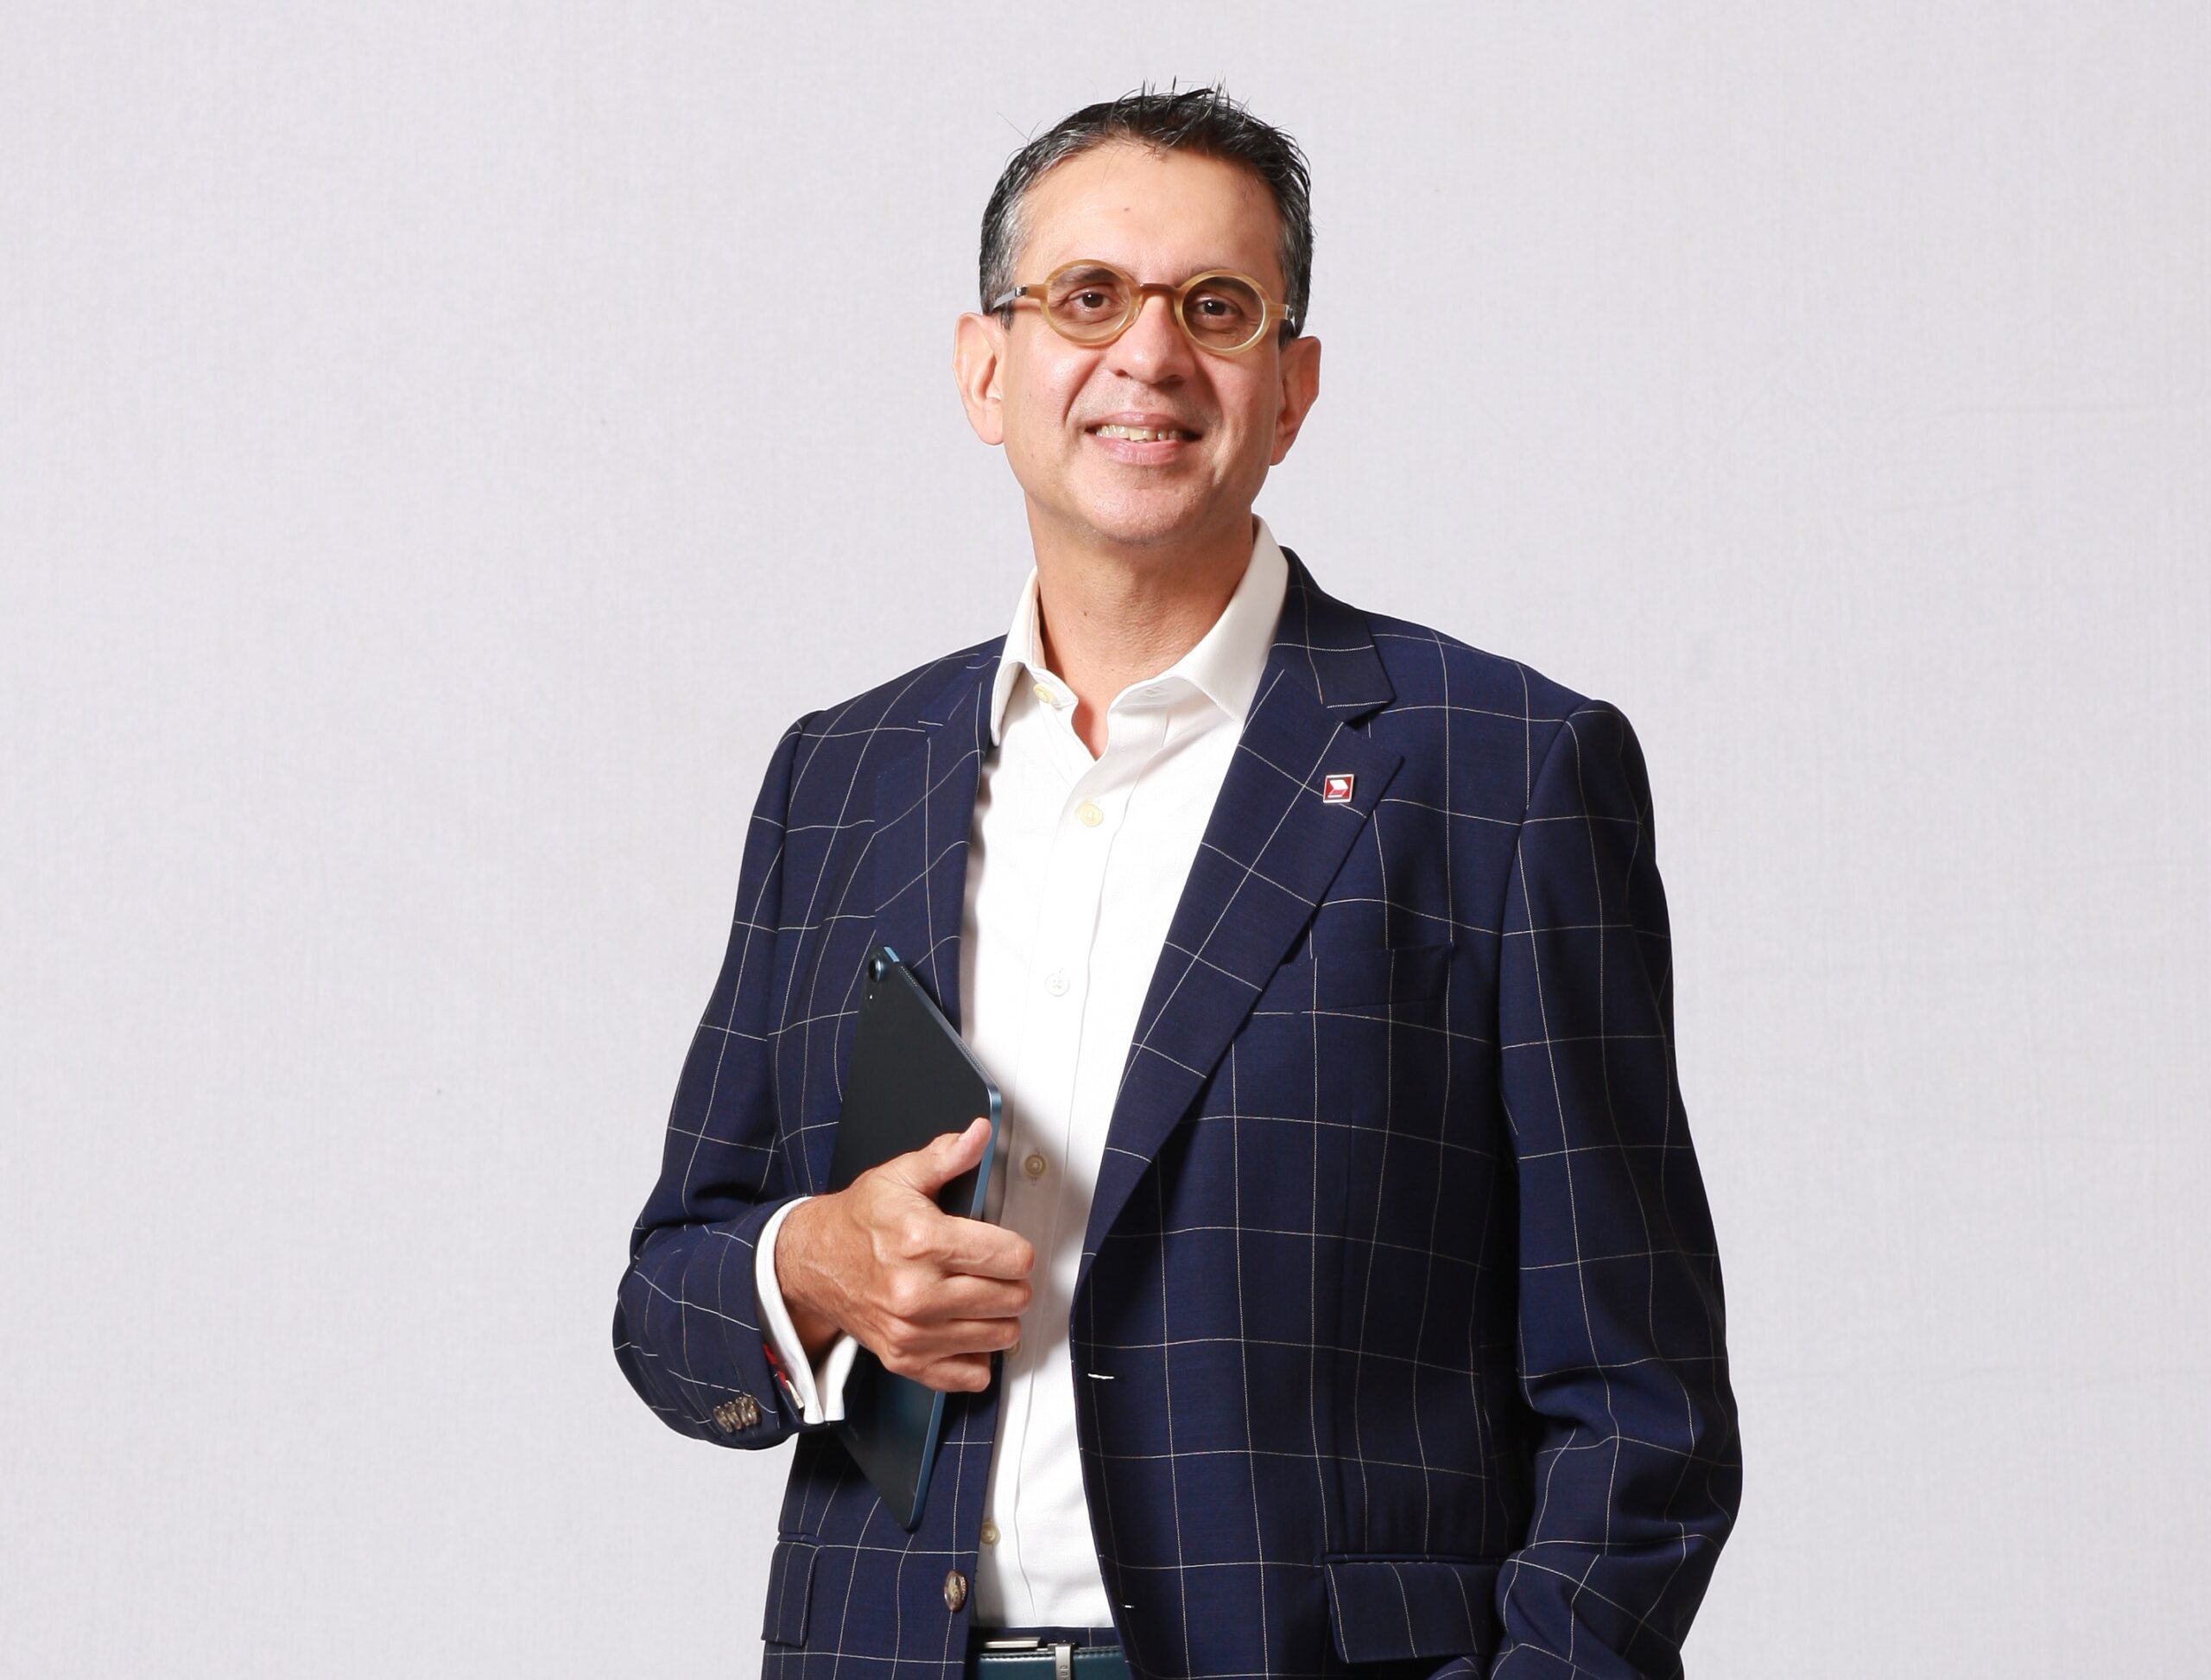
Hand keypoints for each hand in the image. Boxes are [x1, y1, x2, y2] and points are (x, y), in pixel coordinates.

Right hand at [775, 1117, 1032, 1392]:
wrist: (811, 1262)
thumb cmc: (858, 1221)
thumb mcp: (900, 1176)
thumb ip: (947, 1156)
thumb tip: (980, 1134)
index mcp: (923, 1241)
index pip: (1011, 1258)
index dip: (1016, 1250)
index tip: (1006, 1247)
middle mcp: (917, 1291)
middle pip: (1011, 1298)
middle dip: (1011, 1283)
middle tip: (994, 1271)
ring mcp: (911, 1330)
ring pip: (999, 1337)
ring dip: (998, 1318)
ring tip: (980, 1296)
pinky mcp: (904, 1358)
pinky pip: (968, 1375)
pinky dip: (975, 1356)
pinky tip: (965, 1330)